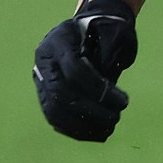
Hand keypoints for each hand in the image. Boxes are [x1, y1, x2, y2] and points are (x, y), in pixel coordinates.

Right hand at [32, 0, 138, 141]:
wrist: (89, 27)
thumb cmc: (106, 29)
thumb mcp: (115, 32)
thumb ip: (111, 55)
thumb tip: (107, 89)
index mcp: (60, 38)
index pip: (74, 69)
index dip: (99, 89)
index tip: (123, 102)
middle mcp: (44, 58)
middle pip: (61, 92)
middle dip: (91, 111)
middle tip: (116, 118)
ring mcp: (40, 76)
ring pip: (53, 109)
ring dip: (81, 126)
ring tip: (107, 131)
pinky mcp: (43, 92)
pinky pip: (53, 116)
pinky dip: (73, 129)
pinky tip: (94, 134)